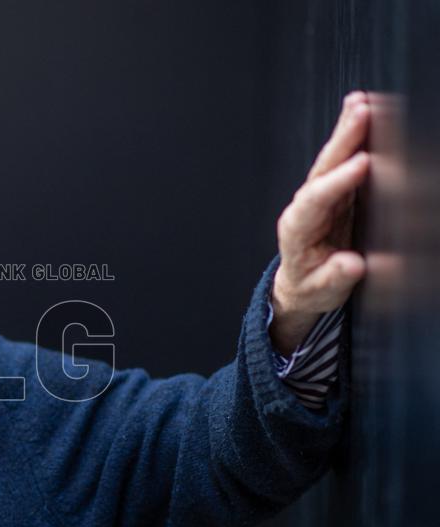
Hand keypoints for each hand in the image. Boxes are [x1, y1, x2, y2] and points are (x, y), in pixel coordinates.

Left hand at [269, 90, 369, 355]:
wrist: (301, 285)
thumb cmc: (310, 286)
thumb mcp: (320, 290)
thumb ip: (334, 277)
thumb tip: (351, 264)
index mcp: (297, 229)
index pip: (316, 200)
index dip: (339, 182)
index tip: (362, 164)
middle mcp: (305, 206)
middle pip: (322, 169)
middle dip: (342, 140)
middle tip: (361, 112)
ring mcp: (319, 196)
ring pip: (333, 159)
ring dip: (347, 130)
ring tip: (361, 102)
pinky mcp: (334, 192)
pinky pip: (343, 161)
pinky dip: (353, 137)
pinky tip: (362, 113)